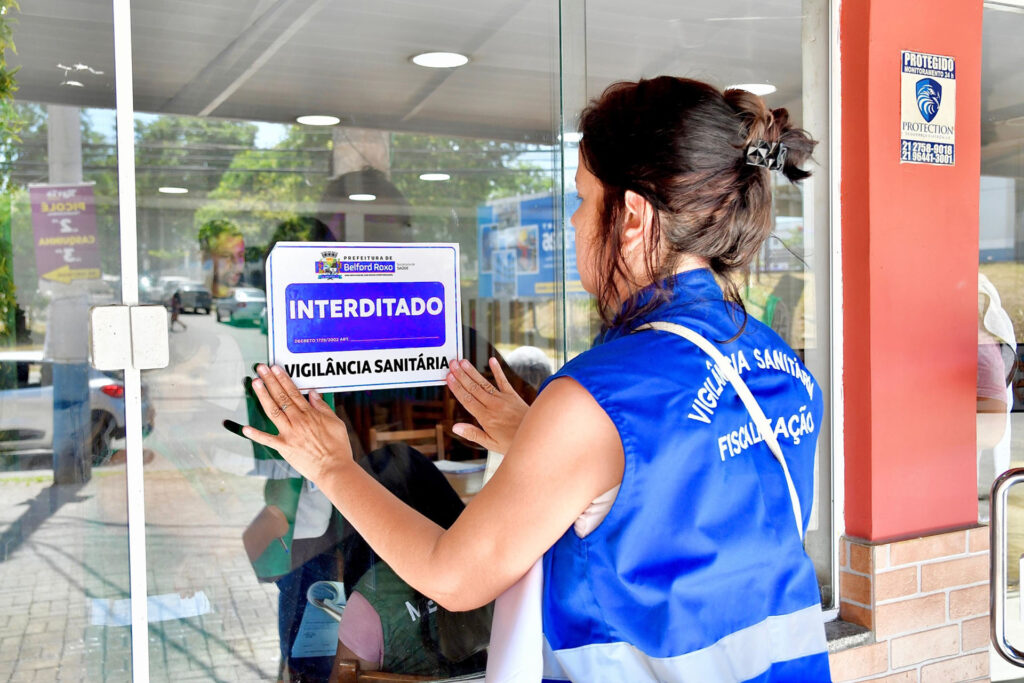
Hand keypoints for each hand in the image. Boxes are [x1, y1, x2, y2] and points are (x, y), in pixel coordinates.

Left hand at [240, 364, 354, 484]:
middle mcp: (298, 421)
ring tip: (255, 383)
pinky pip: (267, 440)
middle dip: (270, 381)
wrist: (334, 469)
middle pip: (281, 397)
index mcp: (310, 414)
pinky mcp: (284, 448)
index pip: (293, 392)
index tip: (275, 368)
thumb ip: (323, 407)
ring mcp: (289, 434)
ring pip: (273, 411)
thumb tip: (313, 394)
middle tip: (261, 368)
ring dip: (263, 396)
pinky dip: (256, 434)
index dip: (283, 379)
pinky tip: (245, 428)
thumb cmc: (338, 447)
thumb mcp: (335, 422)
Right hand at [445, 357, 528, 453]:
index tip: (448, 378)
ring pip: (484, 383)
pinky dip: (497, 370)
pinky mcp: (513, 396)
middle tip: (452, 364)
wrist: (535, 436)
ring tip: (463, 362)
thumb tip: (455, 427)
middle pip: (473, 388)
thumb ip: (472, 434)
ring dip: (472, 372)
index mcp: (486, 418)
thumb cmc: (512, 442)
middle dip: (461, 375)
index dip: (457, 388)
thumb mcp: (490, 444)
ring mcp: (503, 399)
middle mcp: (493, 406)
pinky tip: (492, 360)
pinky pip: (503, 381)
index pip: (467, 400)